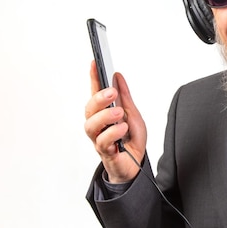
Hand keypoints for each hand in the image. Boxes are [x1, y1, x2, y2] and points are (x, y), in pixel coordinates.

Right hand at [84, 61, 146, 182]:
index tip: (94, 63)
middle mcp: (98, 124)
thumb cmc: (131, 139)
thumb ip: (125, 97)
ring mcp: (99, 138)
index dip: (93, 78)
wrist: (136, 164)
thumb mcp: (133, 114)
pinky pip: (102, 141)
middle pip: (90, 109)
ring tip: (119, 113)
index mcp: (104, 113)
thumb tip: (117, 76)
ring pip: (91, 125)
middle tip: (112, 92)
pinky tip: (122, 128)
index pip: (95, 92)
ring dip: (105, 117)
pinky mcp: (104, 152)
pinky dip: (113, 133)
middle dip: (99, 98)